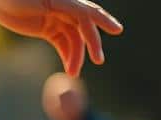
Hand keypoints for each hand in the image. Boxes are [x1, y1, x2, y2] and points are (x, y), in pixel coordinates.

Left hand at [0, 0, 122, 76]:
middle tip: (98, 60)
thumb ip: (65, 7)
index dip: (104, 20)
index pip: (89, 10)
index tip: (118, 30)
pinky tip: (69, 68)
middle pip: (84, 28)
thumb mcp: (42, 2)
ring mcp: (58, 18)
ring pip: (74, 39)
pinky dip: (67, 56)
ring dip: (76, 55)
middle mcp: (65, 8)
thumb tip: (84, 13)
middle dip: (92, 44)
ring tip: (73, 73)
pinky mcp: (48, 29)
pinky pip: (63, 43)